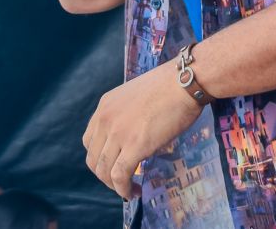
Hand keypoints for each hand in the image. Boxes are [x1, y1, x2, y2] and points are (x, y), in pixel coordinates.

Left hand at [82, 60, 203, 198]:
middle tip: (121, 180)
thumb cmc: (171, 85)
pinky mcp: (134, 146)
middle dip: (104, 175)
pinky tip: (132, 193)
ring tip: (128, 190)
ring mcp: (118, 133)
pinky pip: (119, 175)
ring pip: (104, 170)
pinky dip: (123, 189)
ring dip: (114, 186)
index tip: (114, 163)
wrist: (185, 82)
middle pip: (93, 159)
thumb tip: (134, 133)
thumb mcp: (137, 95)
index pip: (90, 140)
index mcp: (105, 106)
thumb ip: (127, 114)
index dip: (100, 157)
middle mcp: (105, 120)